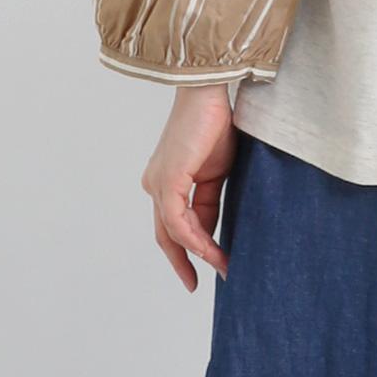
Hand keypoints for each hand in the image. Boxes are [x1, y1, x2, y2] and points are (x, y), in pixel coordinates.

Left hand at [139, 83, 237, 293]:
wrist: (209, 93)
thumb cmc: (214, 122)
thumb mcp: (217, 170)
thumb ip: (211, 200)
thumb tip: (213, 231)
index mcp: (166, 180)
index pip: (178, 223)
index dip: (195, 246)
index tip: (213, 263)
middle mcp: (155, 185)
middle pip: (166, 234)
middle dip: (182, 261)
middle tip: (196, 284)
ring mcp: (158, 184)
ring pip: (173, 232)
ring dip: (197, 253)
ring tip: (221, 266)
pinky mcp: (167, 182)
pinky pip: (179, 221)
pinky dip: (196, 239)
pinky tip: (212, 250)